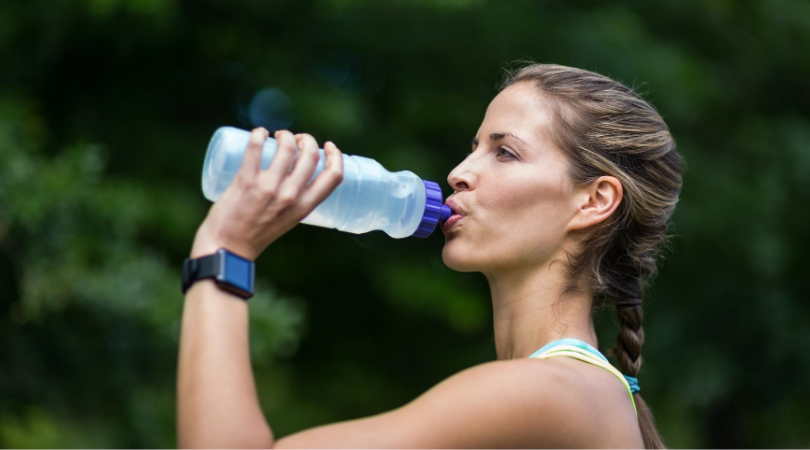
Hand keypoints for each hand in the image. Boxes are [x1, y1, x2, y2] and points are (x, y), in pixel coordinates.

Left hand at [191, 128, 343, 259]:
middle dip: (307, 139)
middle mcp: (290, 196)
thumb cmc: (256, 234)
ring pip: (287, 147)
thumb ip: (295, 201)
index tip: (328, 146)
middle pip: (310, 155)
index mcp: (304, 207)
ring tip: (278, 136)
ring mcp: (269, 187)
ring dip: (285, 134)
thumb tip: (295, 175)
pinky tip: (259, 132)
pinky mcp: (246, 181)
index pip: (334, 176)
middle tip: (296, 139)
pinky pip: (255, 148)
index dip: (336, 156)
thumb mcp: (287, 220)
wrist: (227, 248)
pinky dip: (259, 134)